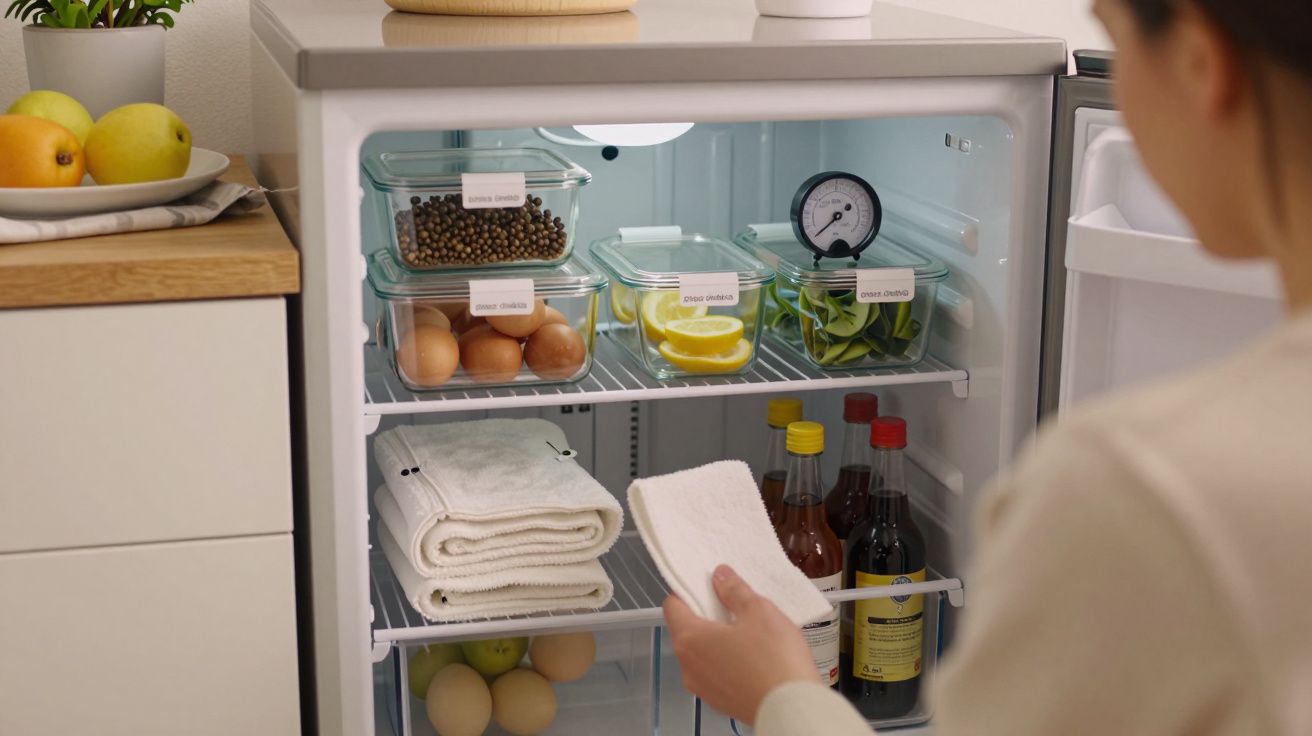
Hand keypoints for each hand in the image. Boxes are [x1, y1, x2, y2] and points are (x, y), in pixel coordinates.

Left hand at [663, 564, 817, 725]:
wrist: (792, 709)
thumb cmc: (774, 660)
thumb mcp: (758, 611)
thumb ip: (734, 590)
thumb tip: (720, 576)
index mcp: (690, 639)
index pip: (672, 606)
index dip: (688, 592)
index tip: (708, 586)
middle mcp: (688, 666)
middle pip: (687, 631)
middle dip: (708, 616)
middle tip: (735, 608)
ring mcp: (702, 688)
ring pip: (702, 655)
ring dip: (719, 641)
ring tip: (750, 634)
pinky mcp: (719, 702)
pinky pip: (716, 675)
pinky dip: (728, 663)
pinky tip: (753, 659)